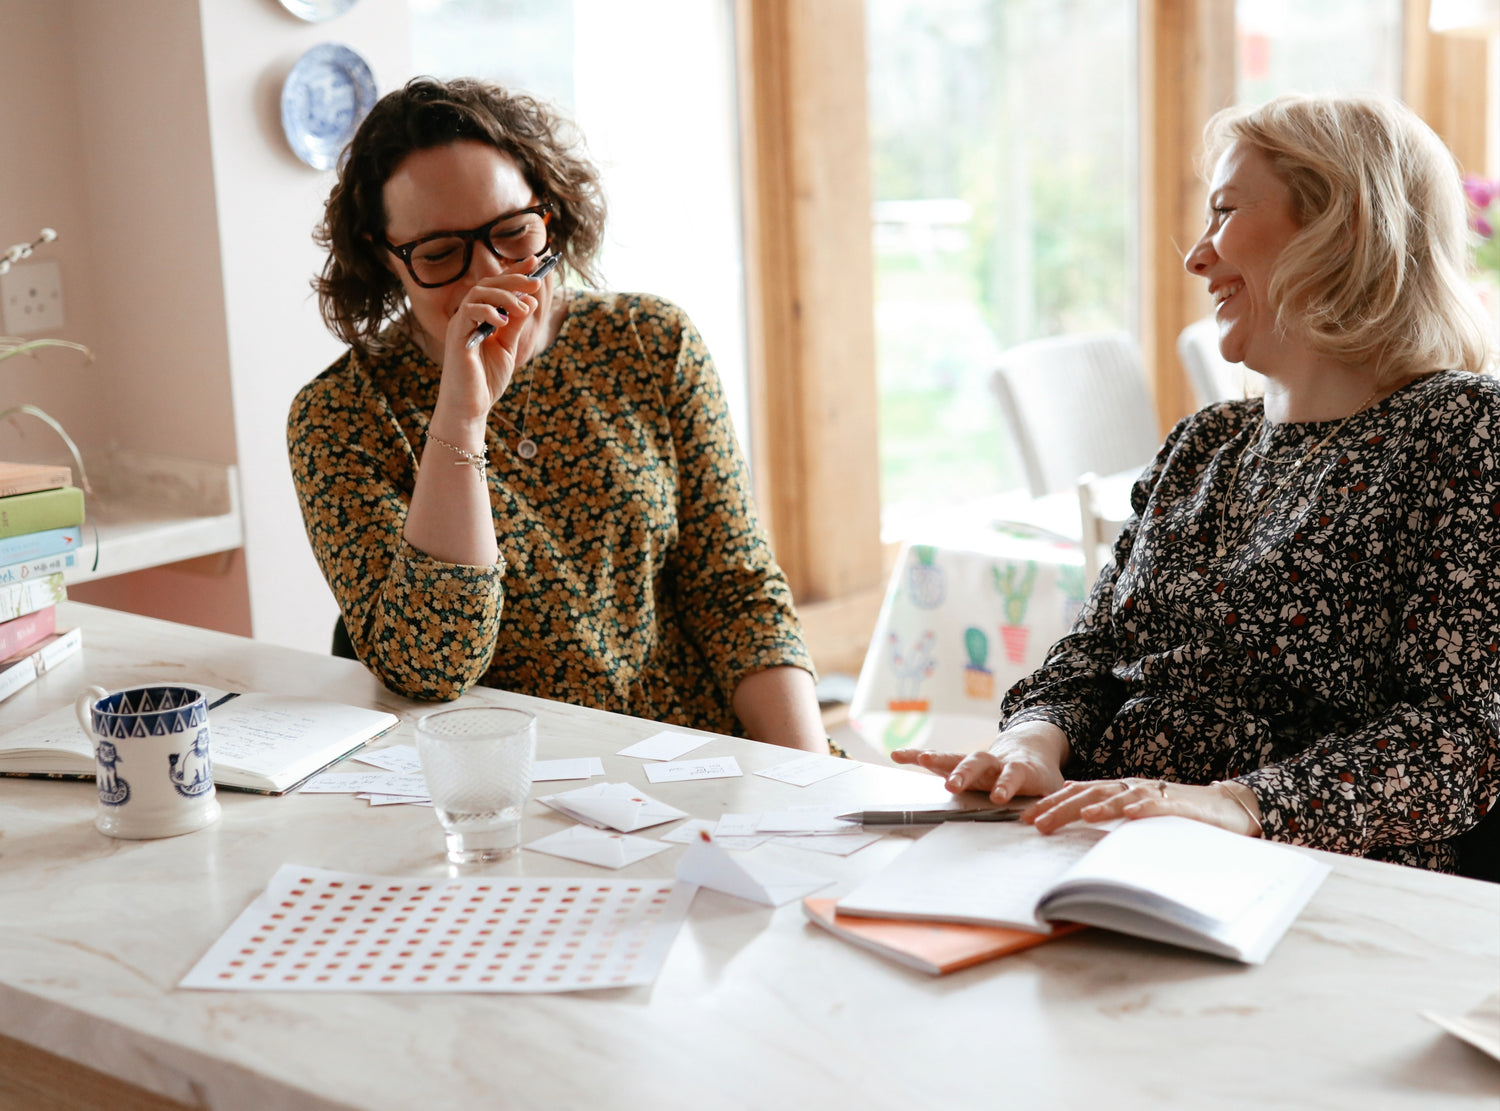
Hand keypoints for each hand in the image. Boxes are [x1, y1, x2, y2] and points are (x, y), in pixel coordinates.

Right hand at [437, 263, 545, 418]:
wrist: (470, 407)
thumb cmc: (486, 380)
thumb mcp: (508, 348)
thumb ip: (516, 324)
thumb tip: (529, 300)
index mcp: (480, 318)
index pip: (497, 287)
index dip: (515, 271)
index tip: (536, 261)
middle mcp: (468, 316)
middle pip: (487, 285)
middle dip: (513, 279)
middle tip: (535, 281)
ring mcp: (460, 325)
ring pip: (478, 294)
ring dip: (504, 296)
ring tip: (523, 307)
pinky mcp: (456, 336)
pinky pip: (469, 313)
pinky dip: (488, 312)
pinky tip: (504, 321)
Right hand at [891, 721, 1068, 804]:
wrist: (1031, 749)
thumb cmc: (1042, 777)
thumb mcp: (1053, 791)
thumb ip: (1051, 805)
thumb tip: (1052, 824)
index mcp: (1019, 769)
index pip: (1012, 775)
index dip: (1005, 784)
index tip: (999, 796)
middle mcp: (995, 761)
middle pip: (979, 762)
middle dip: (966, 773)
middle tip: (954, 786)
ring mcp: (977, 760)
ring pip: (957, 757)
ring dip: (940, 760)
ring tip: (922, 760)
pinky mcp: (962, 762)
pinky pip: (939, 758)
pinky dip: (918, 756)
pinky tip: (897, 755)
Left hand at [1023, 777, 1261, 837]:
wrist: (1224, 807)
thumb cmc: (1176, 813)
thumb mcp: (1135, 808)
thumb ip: (1105, 803)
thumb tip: (1071, 797)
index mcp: (1119, 790)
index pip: (1078, 793)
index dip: (1051, 803)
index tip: (1024, 818)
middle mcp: (1130, 788)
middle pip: (1089, 793)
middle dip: (1059, 807)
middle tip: (1034, 822)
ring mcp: (1152, 794)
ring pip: (1116, 797)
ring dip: (1093, 805)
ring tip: (1073, 816)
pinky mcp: (1175, 805)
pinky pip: (1151, 805)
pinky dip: (1134, 808)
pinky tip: (1119, 814)